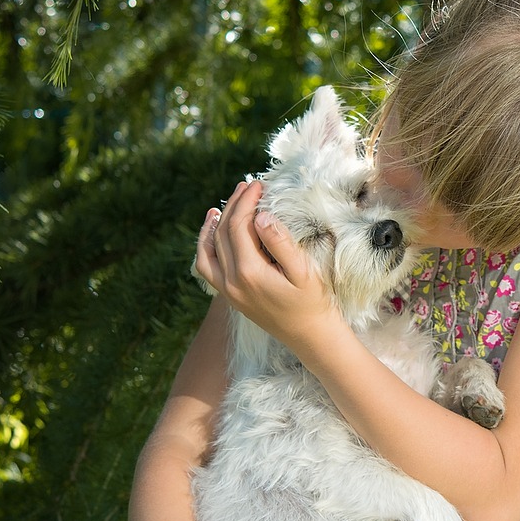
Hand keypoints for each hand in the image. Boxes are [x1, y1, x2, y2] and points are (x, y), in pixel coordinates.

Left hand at [194, 180, 340, 349]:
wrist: (310, 336)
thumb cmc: (313, 302)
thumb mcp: (304, 271)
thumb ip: (280, 242)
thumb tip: (261, 216)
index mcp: (250, 272)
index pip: (239, 225)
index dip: (247, 201)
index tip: (259, 184)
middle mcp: (231, 282)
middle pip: (223, 232)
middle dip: (235, 205)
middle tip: (249, 186)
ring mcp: (227, 290)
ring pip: (209, 248)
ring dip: (216, 222)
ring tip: (228, 203)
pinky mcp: (229, 296)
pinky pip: (207, 266)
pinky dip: (206, 245)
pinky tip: (213, 230)